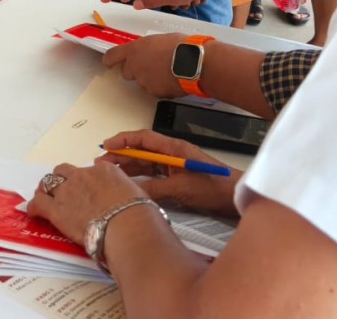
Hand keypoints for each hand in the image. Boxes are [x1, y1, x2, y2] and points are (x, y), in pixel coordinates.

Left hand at [26, 160, 146, 243]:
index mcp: (104, 170)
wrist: (127, 225)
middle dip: (62, 180)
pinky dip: (34, 206)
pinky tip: (35, 212)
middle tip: (63, 192)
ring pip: (49, 182)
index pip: (89, 170)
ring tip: (46, 197)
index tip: (86, 190)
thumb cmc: (137, 212)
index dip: (85, 181)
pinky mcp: (57, 210)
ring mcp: (68, 191)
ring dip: (47, 189)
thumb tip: (126, 198)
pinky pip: (38, 203)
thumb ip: (126, 192)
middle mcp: (83, 176)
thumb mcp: (137, 194)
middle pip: (64, 171)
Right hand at [98, 129, 241, 217]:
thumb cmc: (213, 188)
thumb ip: (155, 189)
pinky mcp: (178, 178)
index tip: (107, 146)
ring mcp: (175, 166)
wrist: (235, 198)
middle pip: (142, 151)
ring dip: (129, 167)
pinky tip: (129, 185)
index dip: (124, 140)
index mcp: (174, 148)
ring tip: (110, 173)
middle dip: (121, 155)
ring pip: (146, 164)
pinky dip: (140, 178)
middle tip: (102, 163)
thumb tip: (130, 192)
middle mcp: (172, 154)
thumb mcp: (181, 188)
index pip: (144, 139)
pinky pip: (154, 175)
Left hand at [102, 32, 187, 97]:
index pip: (113, 56)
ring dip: (151, 78)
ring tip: (168, 70)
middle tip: (151, 65)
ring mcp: (144, 81)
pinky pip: (155, 90)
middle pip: (127, 72)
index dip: (109, 60)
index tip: (107, 62)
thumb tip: (150, 50)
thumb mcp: (160, 39)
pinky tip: (172, 79)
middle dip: (136, 70)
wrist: (195, 62)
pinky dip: (161, 87)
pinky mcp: (154, 92)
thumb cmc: (182, 47)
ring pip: (142, 82)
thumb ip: (149, 47)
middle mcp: (135, 66)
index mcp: (135, 49)